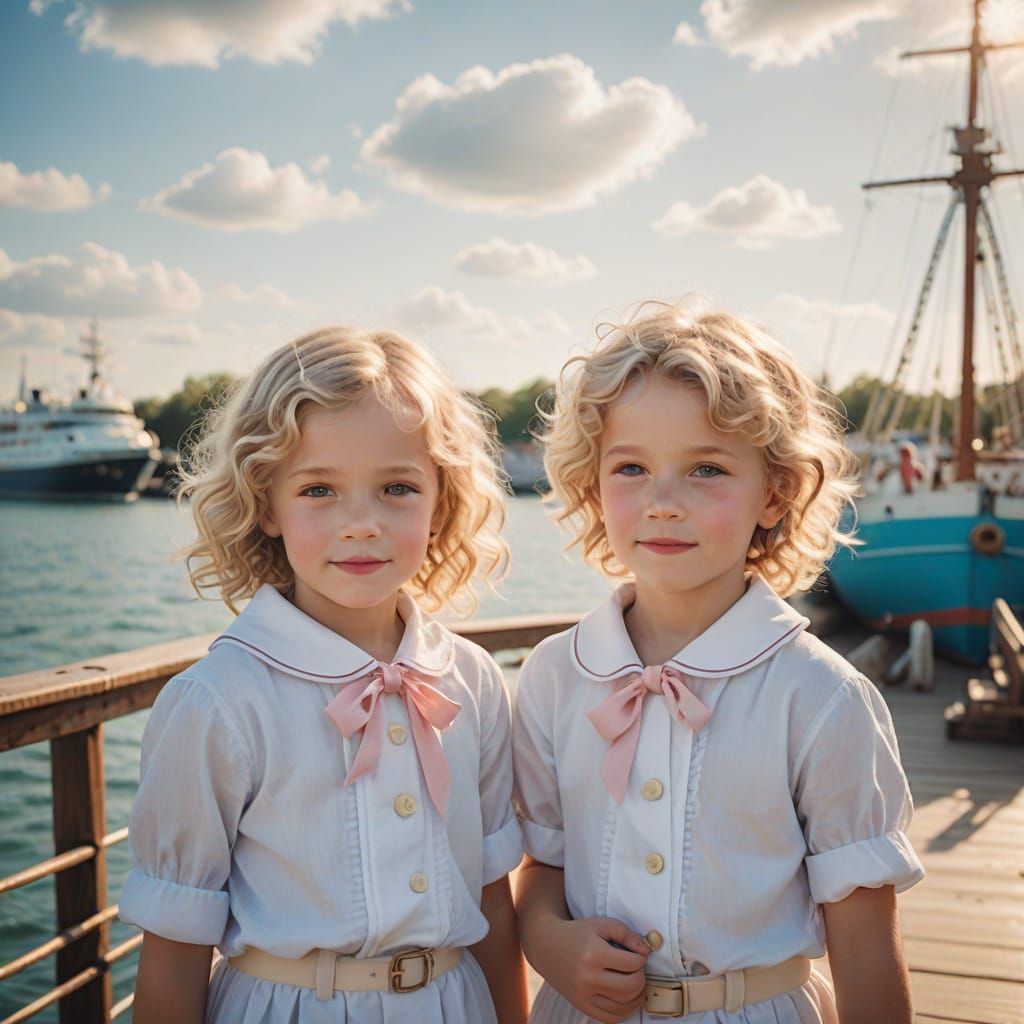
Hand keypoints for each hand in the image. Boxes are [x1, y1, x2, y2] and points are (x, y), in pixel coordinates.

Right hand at [532, 916, 648, 1023]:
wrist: (547, 946)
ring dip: (637, 995)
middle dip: (641, 976)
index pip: (632, 963)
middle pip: (631, 986)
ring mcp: (584, 995)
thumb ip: (626, 933)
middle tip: (637, 968)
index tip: (637, 953)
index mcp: (594, 954)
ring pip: (624, 1005)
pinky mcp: (582, 1006)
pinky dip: (624, 1011)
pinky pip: (611, 1018)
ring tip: (635, 981)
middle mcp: (588, 978)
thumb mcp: (600, 924)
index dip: (641, 957)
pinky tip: (626, 998)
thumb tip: (646, 950)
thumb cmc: (577, 933)